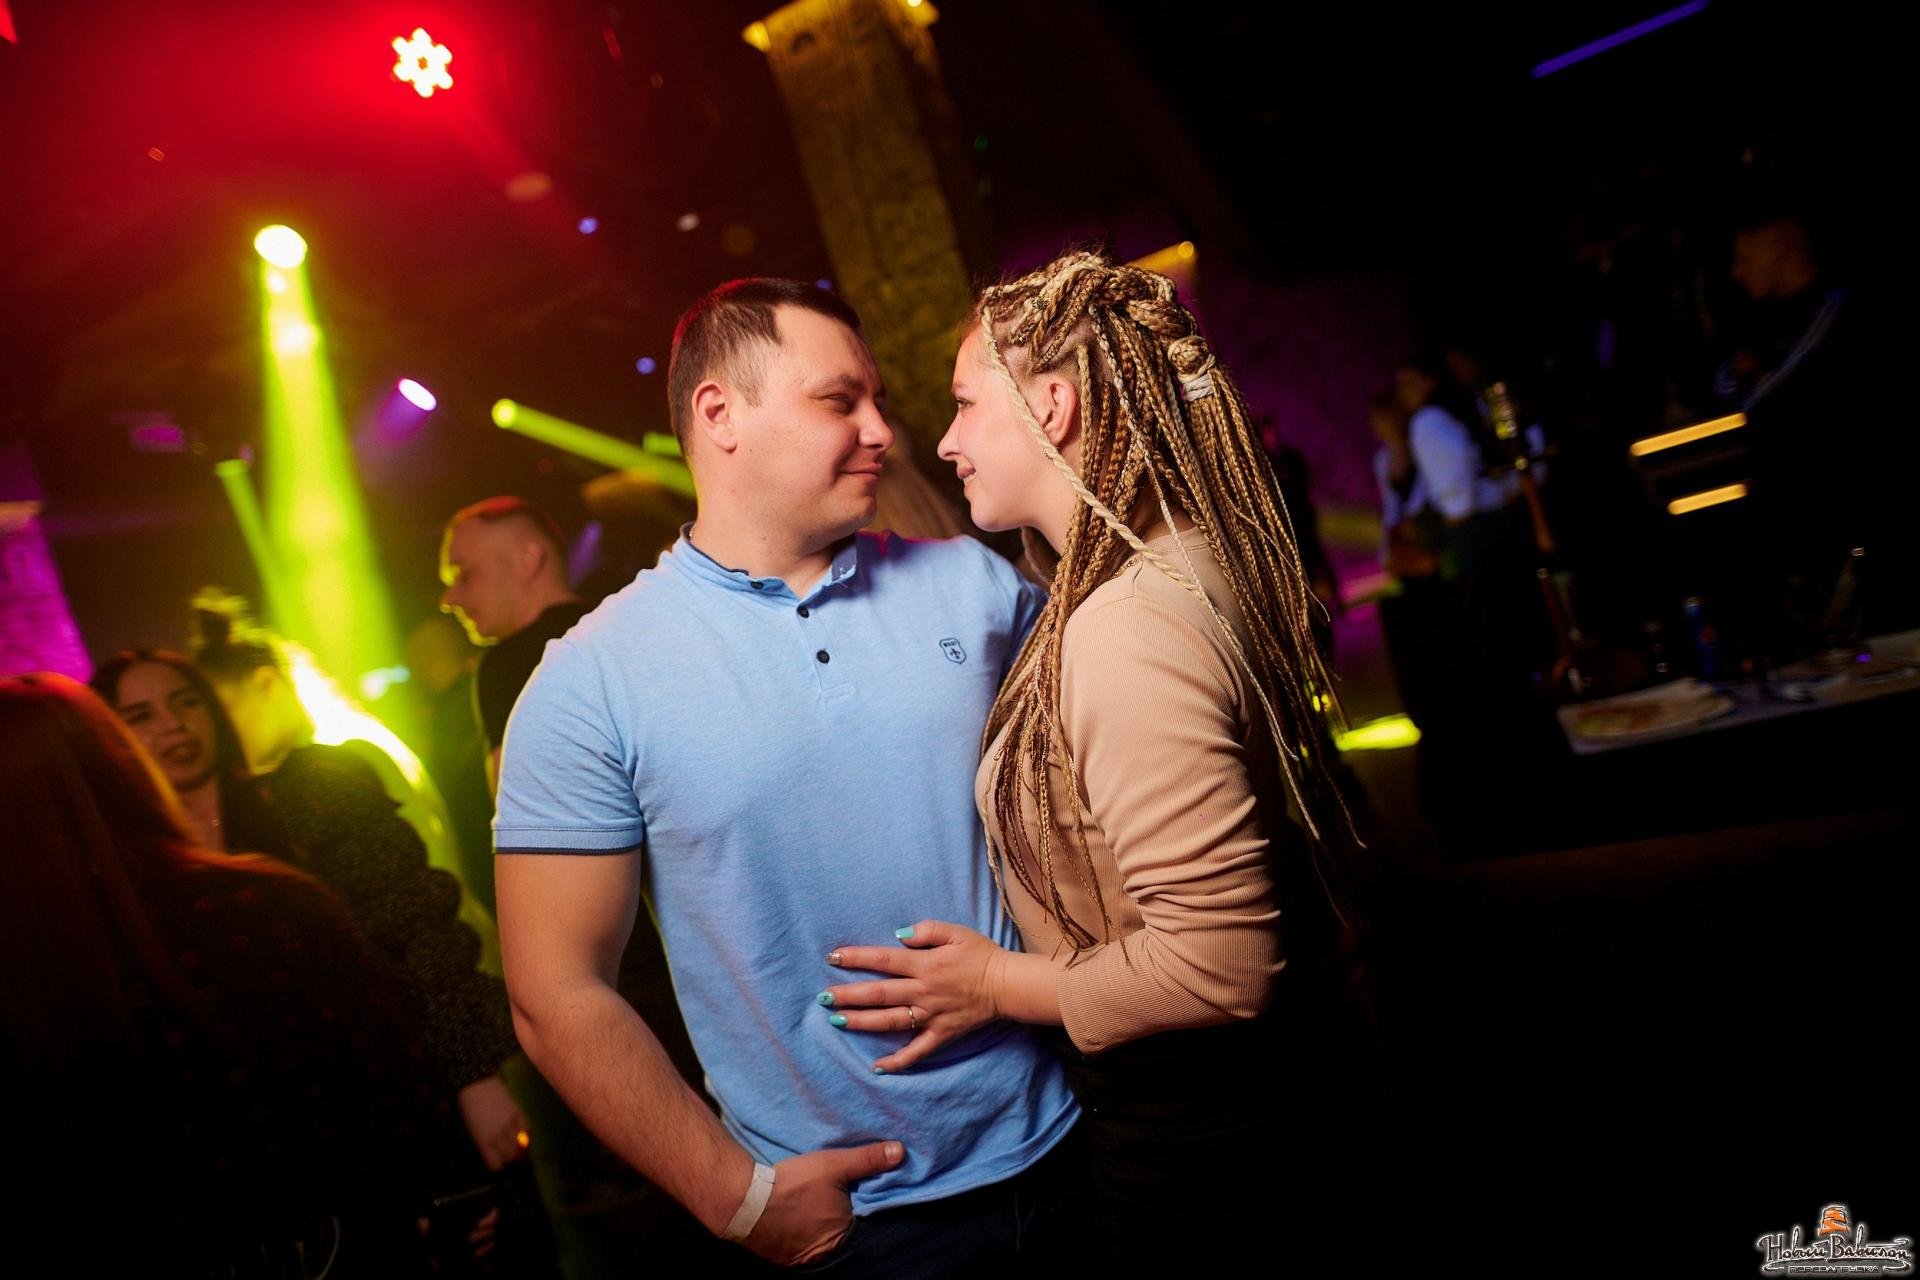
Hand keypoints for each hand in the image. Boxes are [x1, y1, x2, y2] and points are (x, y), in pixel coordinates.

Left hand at [457, 1074, 528, 1170]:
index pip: (495, 1163)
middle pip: (509, 1155)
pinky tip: (523, 1132)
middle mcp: (497, 1135)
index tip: (498, 1162)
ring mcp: (509, 1123)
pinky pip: (527, 1128)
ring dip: (520, 1147)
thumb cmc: (469, 1107)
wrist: (476, 1084)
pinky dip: (527, 1132)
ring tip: (518, 1145)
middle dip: (510, 1157)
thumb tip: (494, 1150)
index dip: (498, 1164)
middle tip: (509, 1154)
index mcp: (482, 1141)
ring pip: (520, 1144)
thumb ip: (484, 1141)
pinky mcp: (517, 1112)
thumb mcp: (472, 1128)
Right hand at [743, 1141, 903, 1265]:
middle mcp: (823, 1255)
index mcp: (842, 1238)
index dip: (865, 1211)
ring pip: (821, 1239)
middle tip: (841, 1200)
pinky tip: (801, 1213)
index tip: (862, 1198)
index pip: (865, 1228)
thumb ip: (869, 1160)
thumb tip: (901, 1151)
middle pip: (843, 1234)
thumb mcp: (835, 1165)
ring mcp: (800, 1258)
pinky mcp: (781, 1255)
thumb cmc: (794, 1184)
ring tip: (820, 1205)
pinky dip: (804, 1229)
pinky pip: (801, 1242)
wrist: (744, 1201)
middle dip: (844, 1218)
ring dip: (823, 1224)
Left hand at [822, 919, 1006, 1071]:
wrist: (1008, 985)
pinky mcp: (941, 1034)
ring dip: (861, 1022)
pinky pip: (916, 1051)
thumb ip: (926, 930)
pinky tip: (877, 1066)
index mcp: (925, 964)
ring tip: (837, 1021)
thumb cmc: (981, 955)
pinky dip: (897, 1061)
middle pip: (878, 994)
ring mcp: (930, 1015)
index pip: (883, 960)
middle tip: (822, 997)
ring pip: (890, 1021)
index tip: (832, 958)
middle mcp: (923, 991)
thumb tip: (898, 935)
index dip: (856, 958)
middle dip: (848, 995)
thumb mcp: (956, 932)